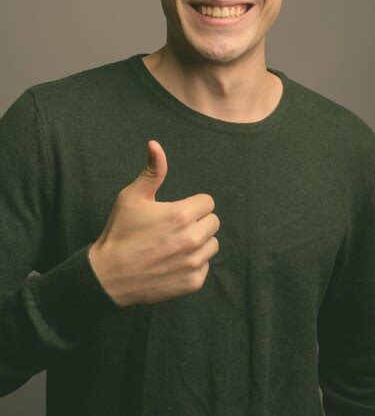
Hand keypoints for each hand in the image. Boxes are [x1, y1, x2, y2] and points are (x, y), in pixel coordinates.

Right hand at [88, 140, 219, 306]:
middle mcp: (192, 239)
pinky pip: (206, 266)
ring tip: (174, 244)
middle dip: (198, 221)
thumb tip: (155, 144)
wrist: (108, 276)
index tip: (176, 211)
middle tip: (175, 227)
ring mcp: (194, 263)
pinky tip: (173, 262)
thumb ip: (152, 171)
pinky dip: (194, 264)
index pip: (208, 202)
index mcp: (181, 214)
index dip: (192, 204)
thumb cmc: (120, 232)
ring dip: (198, 242)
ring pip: (212, 244)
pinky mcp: (193, 282)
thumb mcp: (132, 197)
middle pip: (213, 222)